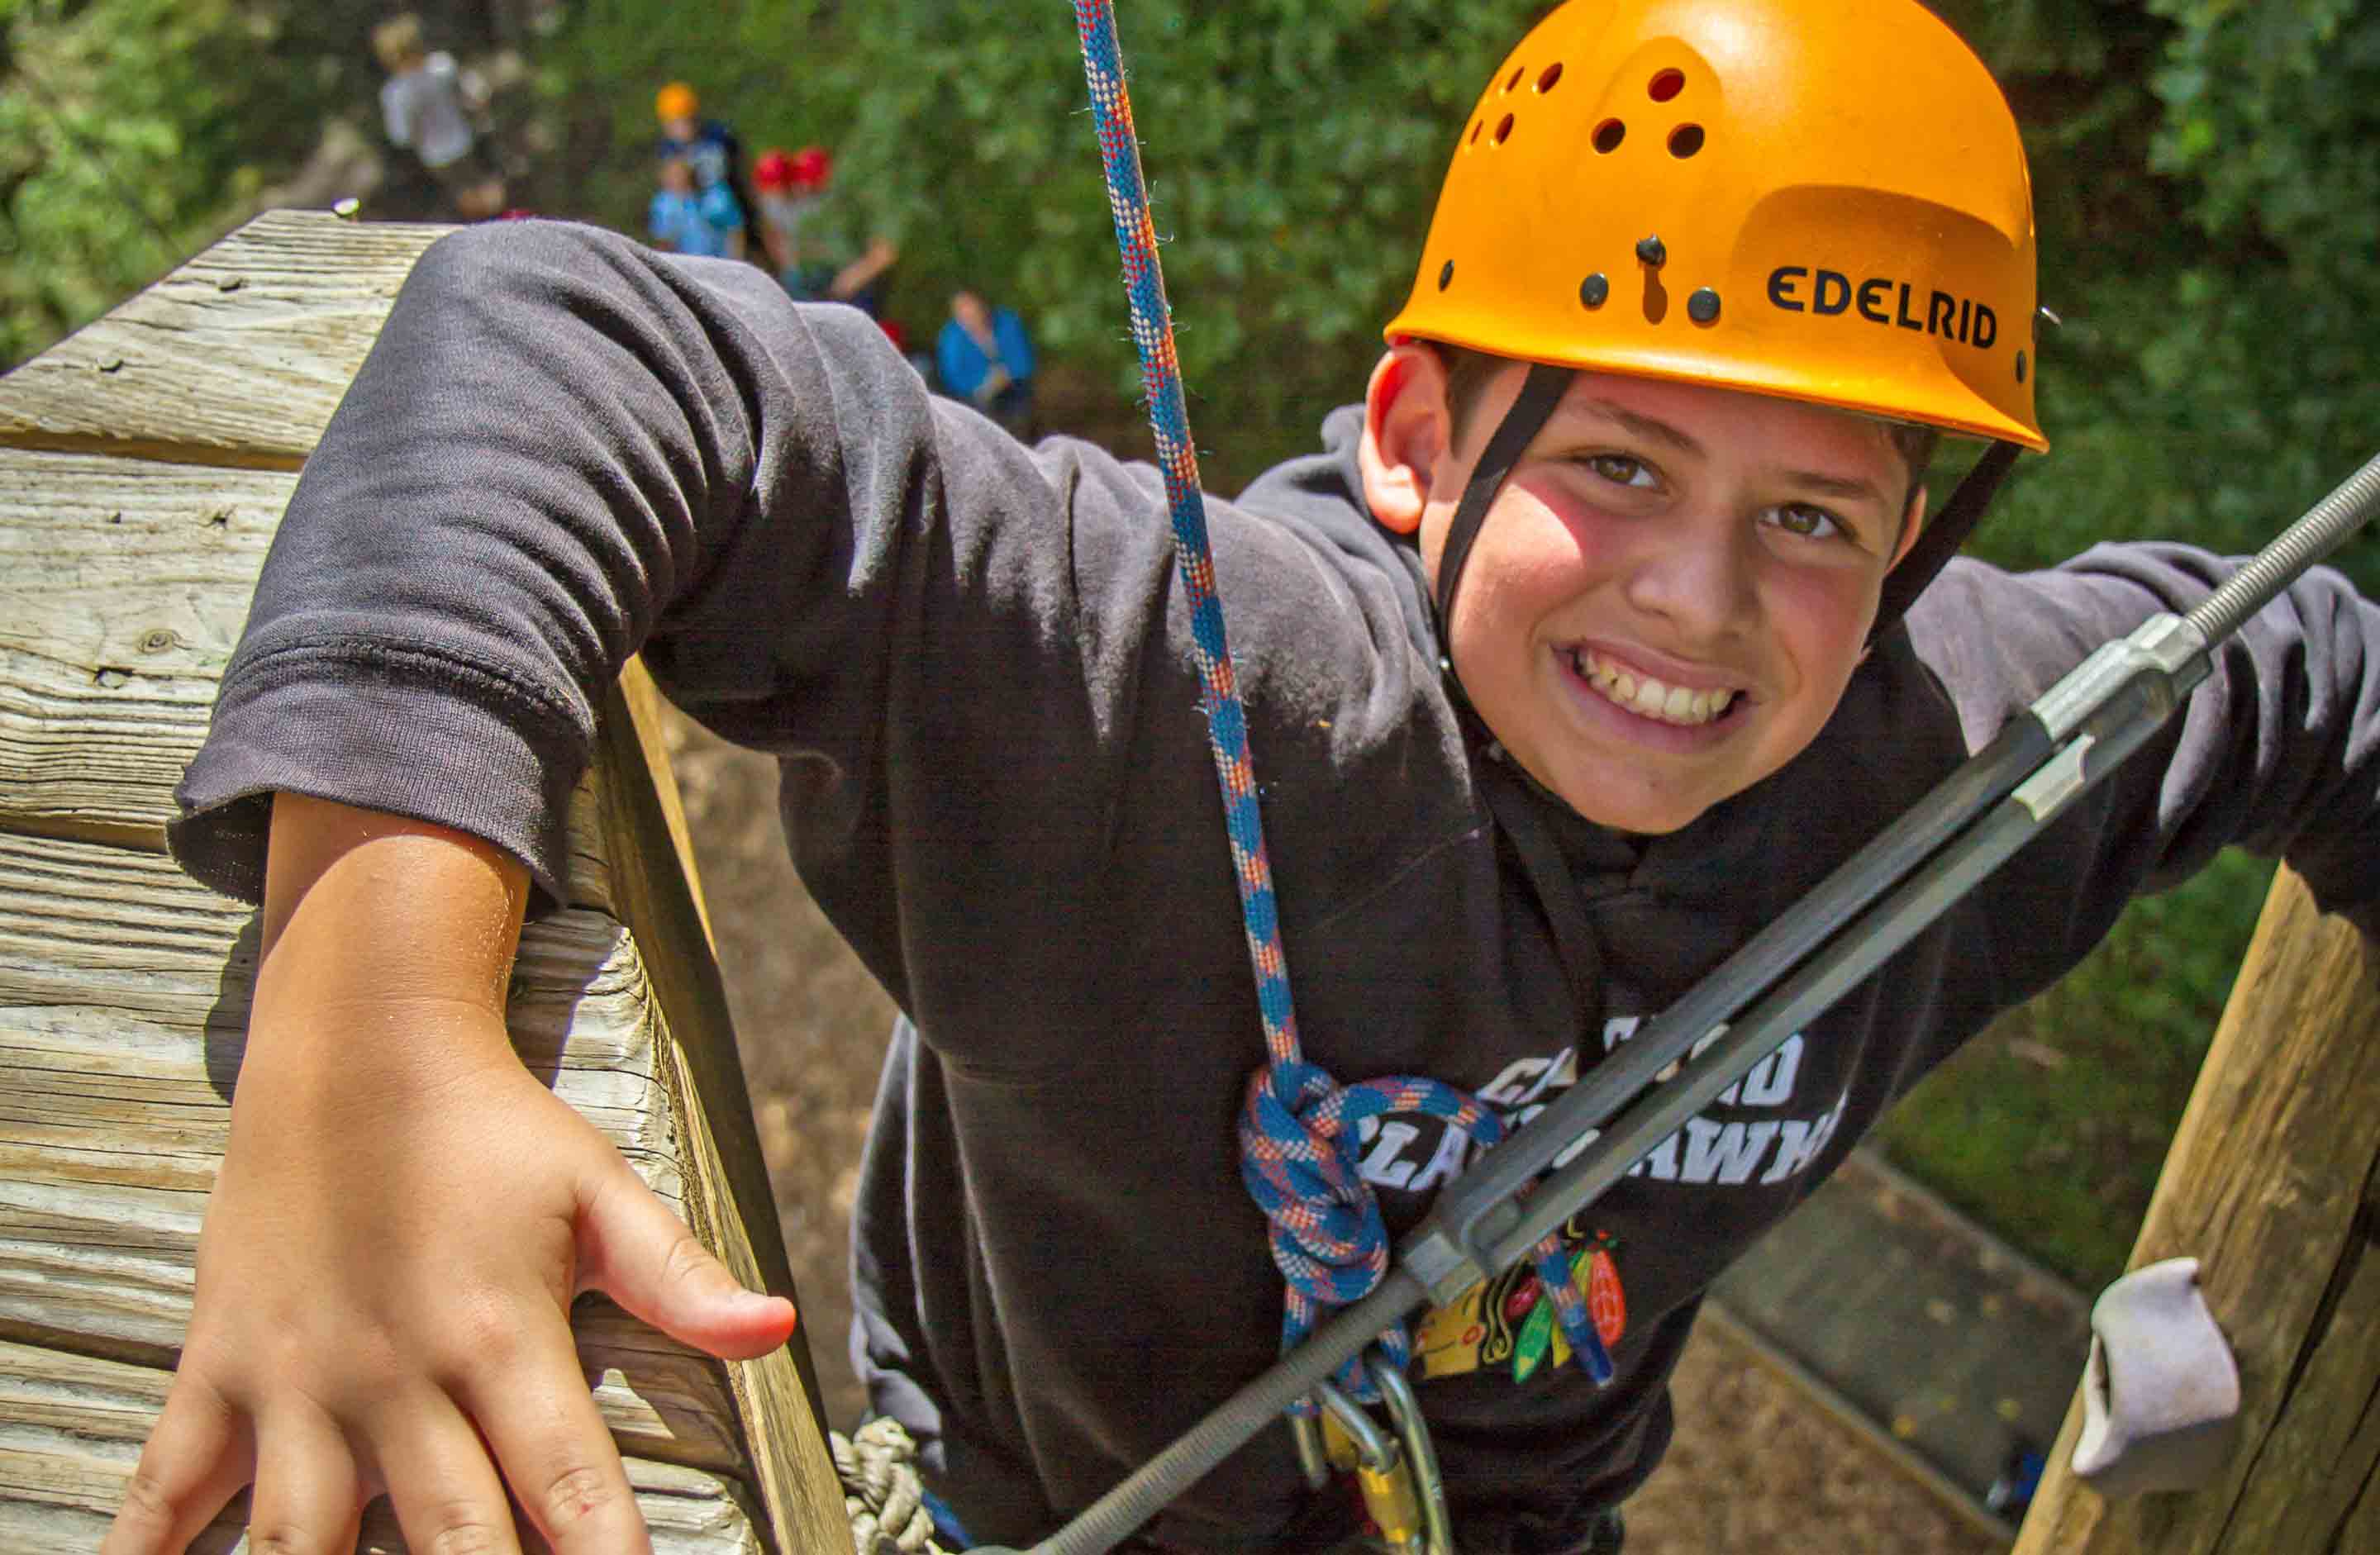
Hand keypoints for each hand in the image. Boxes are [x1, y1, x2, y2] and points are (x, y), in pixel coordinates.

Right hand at [103, 799, 797, 1554]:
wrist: (357, 1045)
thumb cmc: (492, 1130)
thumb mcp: (599, 1191)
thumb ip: (682, 1276)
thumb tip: (778, 1328)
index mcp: (501, 1339)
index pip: (569, 1489)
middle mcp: (397, 1376)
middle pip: (447, 1538)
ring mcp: (298, 1382)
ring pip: (299, 1540)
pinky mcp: (220, 1373)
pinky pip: (166, 1488)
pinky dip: (144, 1550)